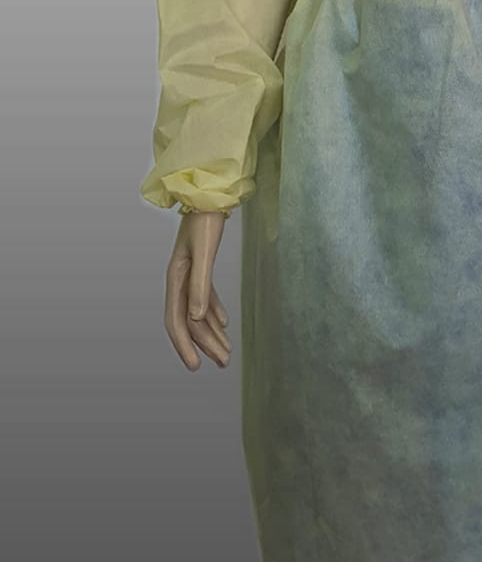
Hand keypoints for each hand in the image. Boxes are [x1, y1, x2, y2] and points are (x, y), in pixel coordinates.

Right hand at [164, 210, 231, 370]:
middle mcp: (179, 280)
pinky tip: (224, 324)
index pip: (177, 321)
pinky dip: (214, 312)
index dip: (185, 346)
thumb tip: (195, 318)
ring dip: (211, 333)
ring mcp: (189, 274)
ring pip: (198, 312)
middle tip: (223, 364)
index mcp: (176, 278)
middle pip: (189, 321)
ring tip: (226, 353)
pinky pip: (205, 298)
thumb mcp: (205, 253)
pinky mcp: (201, 267)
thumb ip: (200, 285)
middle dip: (205, 345)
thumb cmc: (205, 220)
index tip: (194, 367)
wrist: (208, 194)